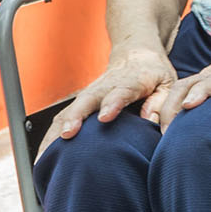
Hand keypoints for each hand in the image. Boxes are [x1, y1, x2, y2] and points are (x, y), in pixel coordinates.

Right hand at [39, 44, 177, 158]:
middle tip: (67, 134)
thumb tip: (150, 122)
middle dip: (76, 116)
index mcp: (131, 80)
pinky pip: (62, 118)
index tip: (105, 118)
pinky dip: (51, 136)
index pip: (121, 91)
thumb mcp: (167, 84)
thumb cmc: (154, 75)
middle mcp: (106, 86)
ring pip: (70, 109)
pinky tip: (43, 156)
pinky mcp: (81, 102)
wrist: (136, 55)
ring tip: (46, 155)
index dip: (112, 103)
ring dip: (56, 130)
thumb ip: (160, 103)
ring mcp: (90, 93)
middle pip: (88, 99)